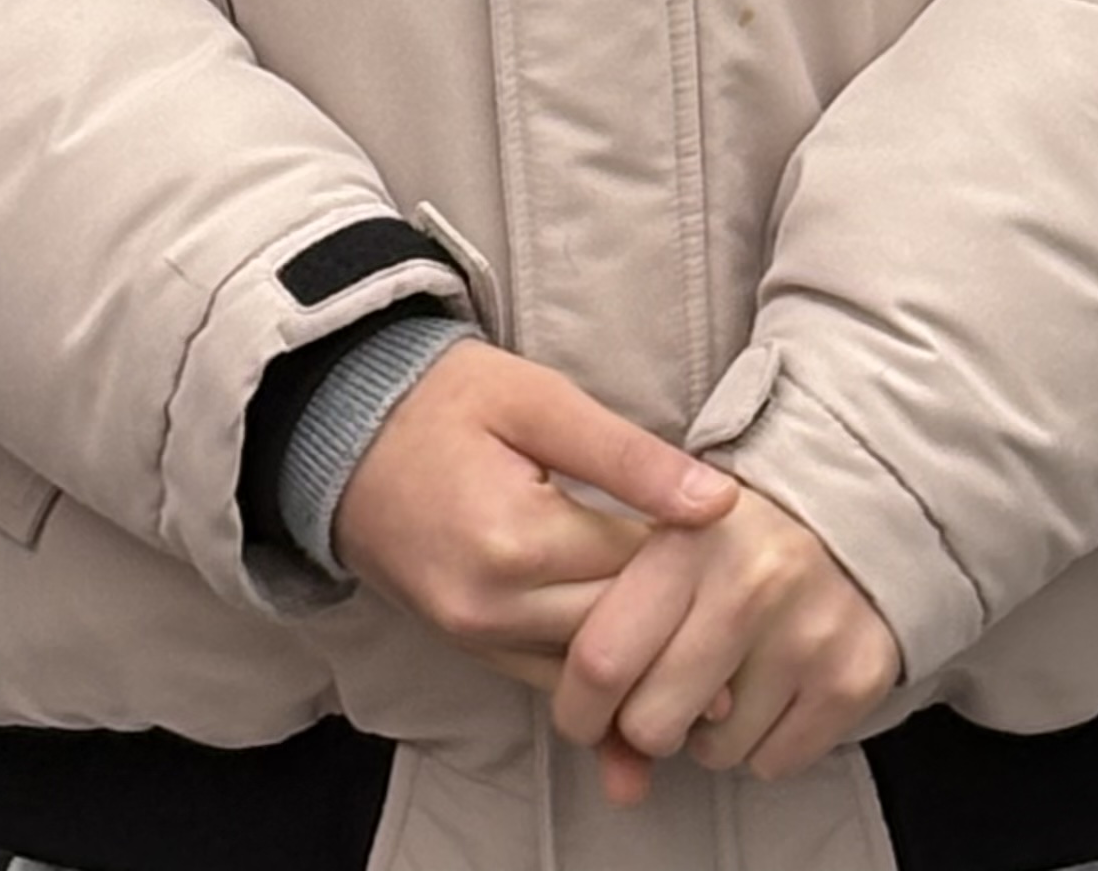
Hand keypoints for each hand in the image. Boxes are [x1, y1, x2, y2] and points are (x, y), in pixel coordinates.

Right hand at [333, 343, 735, 691]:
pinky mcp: (469, 646)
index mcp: (516, 541)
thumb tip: (719, 502)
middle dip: (686, 625)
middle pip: (622, 635)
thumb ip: (628, 455)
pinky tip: (653, 699)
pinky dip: (601, 686)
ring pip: (590, 674)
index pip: (639, 574)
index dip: (701, 565)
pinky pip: (550, 682)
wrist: (338, 429)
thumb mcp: (538, 399)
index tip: (756, 551)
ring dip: (651, 668)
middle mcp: (494, 609)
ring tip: (729, 671)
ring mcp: (476, 638)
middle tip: (759, 615)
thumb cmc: (444, 399)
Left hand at [555, 477, 898, 800]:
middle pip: (652, 723)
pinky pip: (773, 763)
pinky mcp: (854, 678)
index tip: (583, 715)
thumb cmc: (728, 543)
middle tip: (660, 694)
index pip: (600, 660)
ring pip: (715, 753)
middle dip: (645, 726)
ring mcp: (808, 634)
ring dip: (709, 734)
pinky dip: (763, 741)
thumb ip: (613, 629)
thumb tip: (606, 767)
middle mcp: (750, 584)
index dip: (578, 709)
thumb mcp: (661, 543)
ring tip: (726, 673)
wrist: (851, 511)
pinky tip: (771, 685)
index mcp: (686, 539)